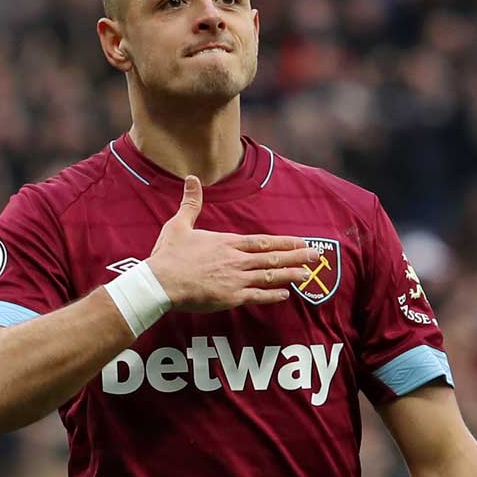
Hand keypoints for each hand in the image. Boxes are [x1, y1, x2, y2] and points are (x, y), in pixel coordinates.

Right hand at [147, 176, 318, 312]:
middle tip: (316, 256)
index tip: (301, 241)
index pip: (263, 242)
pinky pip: (257, 296)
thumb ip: (191, 203)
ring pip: (269, 277)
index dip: (284, 243)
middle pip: (272, 258)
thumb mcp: (179, 224)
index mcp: (227, 243)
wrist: (160, 282)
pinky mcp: (230, 298)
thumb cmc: (168, 255)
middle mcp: (236, 260)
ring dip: (290, 275)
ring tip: (307, 274)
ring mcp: (235, 280)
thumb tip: (191, 178)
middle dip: (296, 256)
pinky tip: (285, 295)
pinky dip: (272, 295)